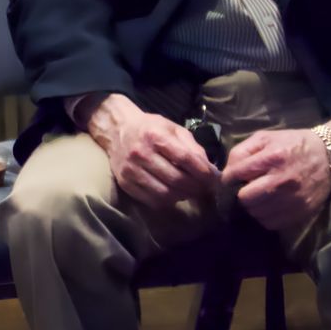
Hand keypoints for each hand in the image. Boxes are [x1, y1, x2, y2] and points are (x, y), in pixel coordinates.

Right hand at [86, 94, 218, 208]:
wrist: (116, 130)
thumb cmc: (150, 128)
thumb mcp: (173, 129)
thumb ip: (193, 148)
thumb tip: (211, 171)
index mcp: (154, 135)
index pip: (184, 158)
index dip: (203, 171)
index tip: (214, 179)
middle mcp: (140, 153)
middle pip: (176, 178)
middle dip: (196, 186)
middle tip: (206, 188)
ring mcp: (131, 170)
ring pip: (164, 193)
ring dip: (183, 196)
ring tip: (191, 192)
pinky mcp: (125, 183)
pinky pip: (151, 200)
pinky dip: (168, 201)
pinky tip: (175, 194)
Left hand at [222, 128, 330, 231]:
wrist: (329, 155)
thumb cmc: (292, 144)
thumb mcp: (265, 138)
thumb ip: (241, 152)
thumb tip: (227, 173)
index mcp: (272, 158)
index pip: (236, 174)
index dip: (228, 177)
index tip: (232, 178)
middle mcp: (283, 180)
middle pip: (245, 198)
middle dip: (241, 194)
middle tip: (246, 189)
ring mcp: (294, 198)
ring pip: (257, 213)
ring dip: (253, 206)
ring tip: (259, 197)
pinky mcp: (302, 211)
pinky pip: (272, 223)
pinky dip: (266, 217)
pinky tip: (269, 205)